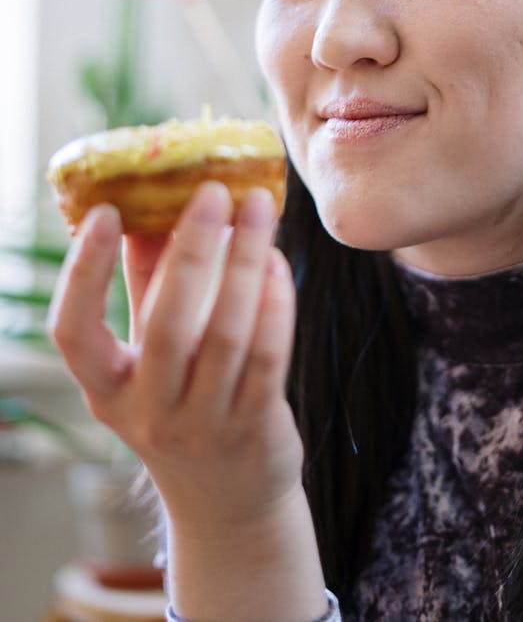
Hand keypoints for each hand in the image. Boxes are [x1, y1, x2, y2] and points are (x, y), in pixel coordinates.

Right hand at [49, 183, 302, 530]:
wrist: (228, 500)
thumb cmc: (183, 401)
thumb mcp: (149, 354)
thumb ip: (145, 284)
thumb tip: (144, 204)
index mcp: (106, 389)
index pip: (73, 332)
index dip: (84, 271)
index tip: (105, 211)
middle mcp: (147, 411)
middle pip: (165, 324)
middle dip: (191, 249)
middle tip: (214, 191)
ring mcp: (202, 424)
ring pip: (225, 336)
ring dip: (245, 264)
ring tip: (259, 212)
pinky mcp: (254, 427)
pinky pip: (267, 360)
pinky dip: (276, 306)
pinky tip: (279, 264)